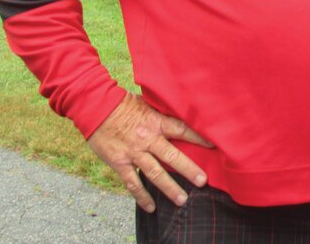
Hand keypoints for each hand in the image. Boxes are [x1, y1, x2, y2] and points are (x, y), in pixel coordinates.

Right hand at [87, 92, 211, 212]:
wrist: (96, 107)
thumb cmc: (123, 103)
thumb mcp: (146, 103)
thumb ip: (161, 112)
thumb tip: (178, 111)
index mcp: (156, 122)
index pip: (183, 130)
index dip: (199, 138)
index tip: (213, 146)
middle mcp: (148, 139)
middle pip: (172, 156)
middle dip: (189, 169)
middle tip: (203, 181)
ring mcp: (134, 152)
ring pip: (155, 173)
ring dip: (169, 188)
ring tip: (182, 200)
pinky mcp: (119, 162)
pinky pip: (132, 182)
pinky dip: (141, 196)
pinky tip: (151, 207)